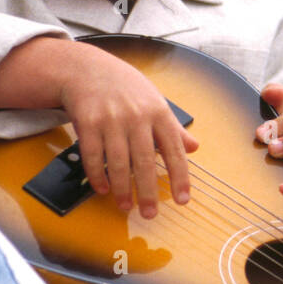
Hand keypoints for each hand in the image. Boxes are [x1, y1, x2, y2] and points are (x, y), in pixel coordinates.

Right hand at [56, 46, 198, 218]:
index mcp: (159, 112)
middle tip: (150, 214)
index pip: (174, 150)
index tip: (183, 200)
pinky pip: (93, 156)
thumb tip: (194, 147)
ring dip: (122, 188)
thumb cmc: (126, 88)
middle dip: (149, 191)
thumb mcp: (155, 102)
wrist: (88, 69)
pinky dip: (98, 175)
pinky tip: (103, 189)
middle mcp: (137, 116)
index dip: (180, 177)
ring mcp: (111, 119)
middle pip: (145, 161)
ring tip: (126, 206)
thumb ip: (174, 128)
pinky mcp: (88, 122)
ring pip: (119, 162)